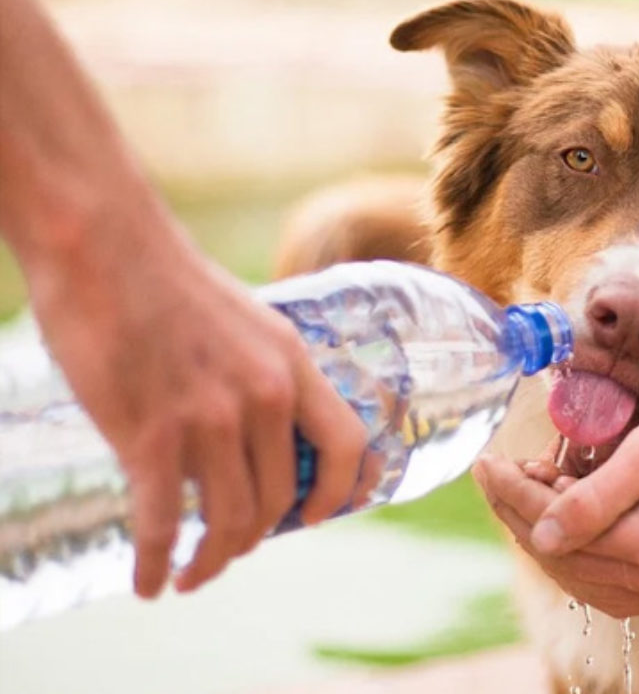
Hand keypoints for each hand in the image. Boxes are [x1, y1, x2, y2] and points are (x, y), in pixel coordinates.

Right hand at [22, 207, 366, 597]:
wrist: (103, 245)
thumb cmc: (167, 281)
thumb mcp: (248, 322)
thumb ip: (262, 375)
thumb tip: (260, 431)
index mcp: (292, 364)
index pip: (346, 444)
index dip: (341, 492)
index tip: (317, 518)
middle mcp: (263, 396)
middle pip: (280, 498)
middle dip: (255, 538)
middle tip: (229, 550)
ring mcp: (210, 418)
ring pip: (229, 520)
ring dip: (212, 561)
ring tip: (191, 574)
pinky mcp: (150, 435)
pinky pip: (163, 524)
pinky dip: (157, 564)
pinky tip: (148, 582)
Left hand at [474, 383, 638, 616]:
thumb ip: (596, 497)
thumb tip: (541, 534)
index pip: (559, 532)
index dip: (514, 497)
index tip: (486, 464)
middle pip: (570, 563)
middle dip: (524, 517)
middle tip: (502, 474)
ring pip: (591, 583)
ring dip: (553, 542)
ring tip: (533, 493)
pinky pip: (622, 587)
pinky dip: (588, 560)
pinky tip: (572, 526)